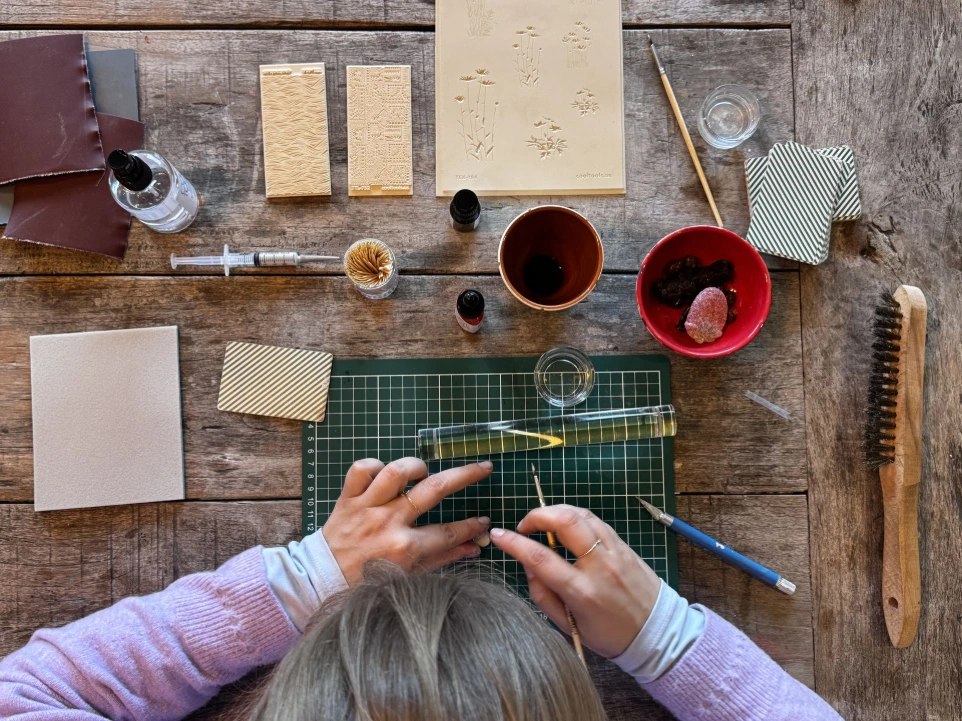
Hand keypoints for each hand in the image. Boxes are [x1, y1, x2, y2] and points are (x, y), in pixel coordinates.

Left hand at [323, 457, 492, 584]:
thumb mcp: (408, 576)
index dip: (471, 526)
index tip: (484, 520)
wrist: (322, 579)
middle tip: (483, 468)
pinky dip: (374, 465)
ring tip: (424, 472)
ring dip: (416, 466)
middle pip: (435, 489)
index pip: (448, 531)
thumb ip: (442, 559)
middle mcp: (389, 522)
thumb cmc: (367, 580)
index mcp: (405, 548)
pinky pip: (362, 469)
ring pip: (397, 471)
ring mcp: (367, 507)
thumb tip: (473, 548)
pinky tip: (384, 473)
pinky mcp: (348, 497)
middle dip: (466, 475)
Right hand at [490, 504, 660, 657]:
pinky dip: (575, 516)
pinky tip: (566, 523)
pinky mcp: (624, 544)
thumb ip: (543, 596)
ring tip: (543, 522)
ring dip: (556, 511)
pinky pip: (595, 520)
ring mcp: (615, 551)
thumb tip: (527, 565)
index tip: (499, 536)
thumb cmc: (609, 634)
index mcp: (582, 591)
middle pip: (566, 522)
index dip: (514, 543)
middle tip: (525, 525)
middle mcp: (600, 566)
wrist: (656, 632)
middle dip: (538, 515)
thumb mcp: (569, 626)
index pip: (541, 558)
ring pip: (582, 514)